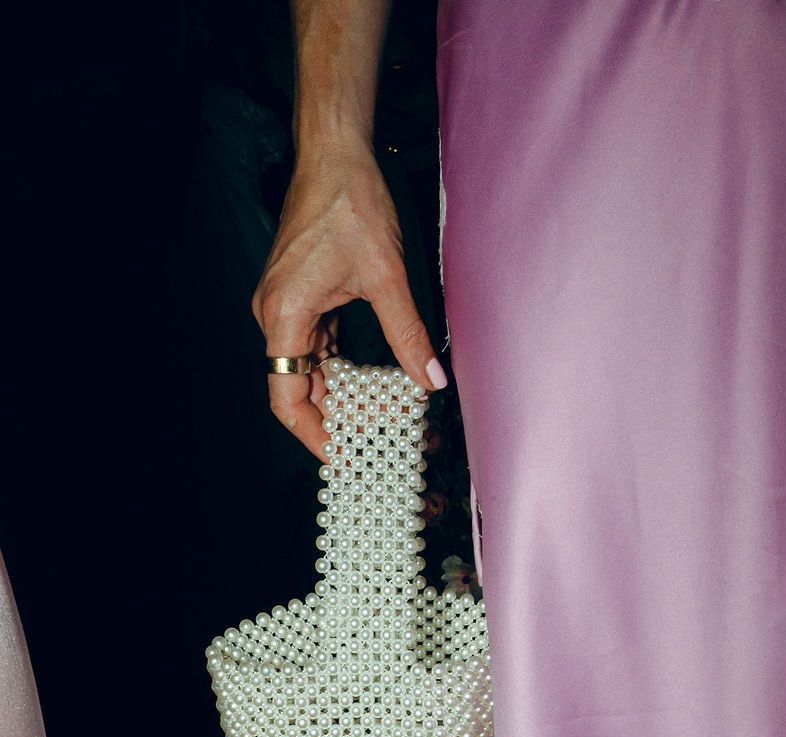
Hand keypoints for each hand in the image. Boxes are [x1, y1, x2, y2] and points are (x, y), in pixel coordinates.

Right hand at [252, 142, 445, 457]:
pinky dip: (344, 369)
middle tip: (378, 440)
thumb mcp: (387, 275)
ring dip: (344, 395)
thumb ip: (408, 334)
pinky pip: (318, 348)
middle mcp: (276, 315)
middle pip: (298, 389)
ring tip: (383, 417)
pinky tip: (374, 384)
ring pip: (310, 371)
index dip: (313, 435)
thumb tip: (431, 379)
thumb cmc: (350, 201)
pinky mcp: (302, 299)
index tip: (341, 457)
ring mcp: (287, 307)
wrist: (335, 153)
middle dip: (338, 418)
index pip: (286, 398)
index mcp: (285, 315)